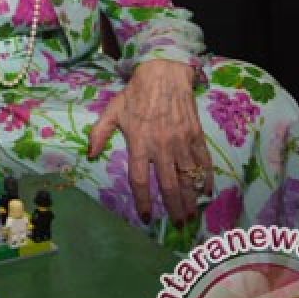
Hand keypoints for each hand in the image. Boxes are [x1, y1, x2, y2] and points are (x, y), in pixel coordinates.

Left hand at [88, 59, 212, 224]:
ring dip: (190, 198)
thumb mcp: (112, 111)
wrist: (164, 74)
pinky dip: (206, 177)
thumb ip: (99, 133)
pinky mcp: (195, 135)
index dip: (143, 200)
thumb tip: (91, 154)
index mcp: (139, 144)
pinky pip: (203, 161)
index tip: (147, 215)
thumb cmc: (136, 94)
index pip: (140, 179)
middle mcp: (161, 147)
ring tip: (191, 214)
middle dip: (174, 207)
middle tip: (179, 223)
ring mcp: (181, 142)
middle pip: (169, 185)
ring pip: (187, 177)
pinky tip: (207, 191)